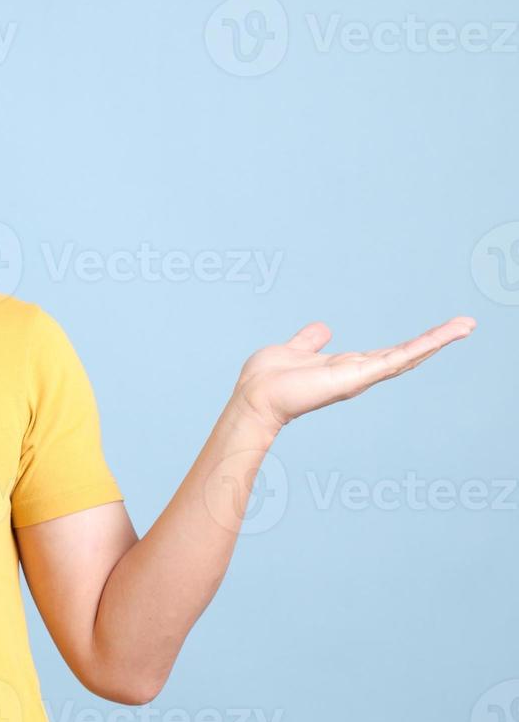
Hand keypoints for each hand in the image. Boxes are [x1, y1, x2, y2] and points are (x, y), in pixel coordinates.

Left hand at [230, 316, 476, 435]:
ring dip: (438, 340)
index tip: (437, 332)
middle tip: (465, 325)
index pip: (386, 354)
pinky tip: (443, 336)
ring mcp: (360, 376)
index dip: (411, 344)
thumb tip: (324, 329)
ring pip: (407, 356)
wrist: (255, 396)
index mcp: (345, 366)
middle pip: (405, 355)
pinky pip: (395, 359)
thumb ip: (310, 341)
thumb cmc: (268, 378)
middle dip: (435, 341)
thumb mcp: (296, 350)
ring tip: (466, 325)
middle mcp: (358, 373)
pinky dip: (421, 347)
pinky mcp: (358, 376)